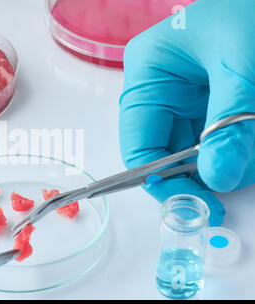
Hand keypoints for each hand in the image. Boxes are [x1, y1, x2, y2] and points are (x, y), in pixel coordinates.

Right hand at [119, 0, 254, 225]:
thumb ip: (231, 122)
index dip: (163, 180)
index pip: (139, 144)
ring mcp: (184, 96)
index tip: (198, 204)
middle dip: (203, 169)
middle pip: (166, 151)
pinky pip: (215, 137)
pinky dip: (235, 146)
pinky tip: (250, 136)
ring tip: (251, 145)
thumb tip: (219, 177)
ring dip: (226, 157)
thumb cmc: (251, 8)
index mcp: (148, 73)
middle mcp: (159, 88)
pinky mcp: (207, 101)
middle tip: (237, 173)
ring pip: (195, 149)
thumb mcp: (242, 65)